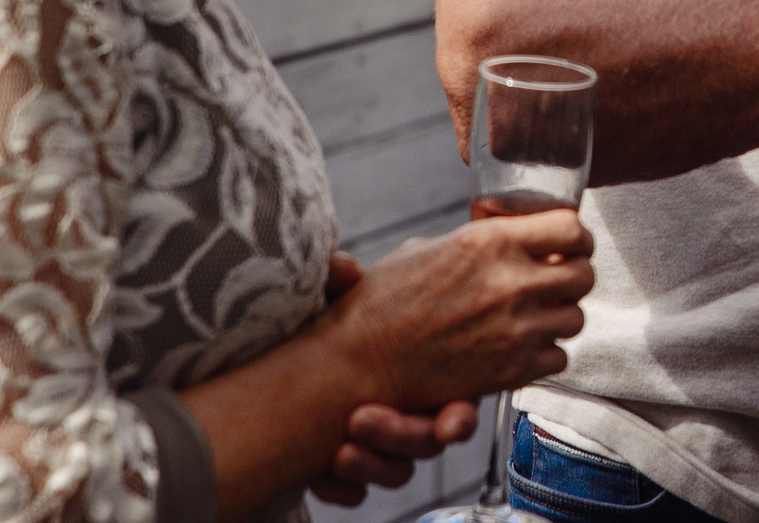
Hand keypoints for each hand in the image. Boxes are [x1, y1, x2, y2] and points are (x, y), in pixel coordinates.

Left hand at [308, 252, 477, 507]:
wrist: (300, 360)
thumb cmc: (346, 325)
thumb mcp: (352, 297)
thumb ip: (348, 283)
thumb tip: (341, 266)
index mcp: (428, 378)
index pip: (457, 405)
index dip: (457, 418)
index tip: (448, 421)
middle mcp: (413, 414)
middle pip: (425, 441)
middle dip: (400, 436)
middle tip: (362, 419)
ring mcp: (384, 443)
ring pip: (393, 471)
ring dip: (371, 466)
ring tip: (340, 453)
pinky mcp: (350, 467)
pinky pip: (354, 492)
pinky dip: (340, 489)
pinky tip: (320, 479)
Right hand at [325, 210, 593, 413]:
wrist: (358, 362)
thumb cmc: (383, 301)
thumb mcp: (428, 248)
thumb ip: (479, 240)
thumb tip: (508, 233)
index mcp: (489, 241)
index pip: (570, 228)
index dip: (574, 237)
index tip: (567, 245)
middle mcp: (510, 282)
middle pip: (584, 273)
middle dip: (573, 276)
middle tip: (555, 282)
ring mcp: (514, 329)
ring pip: (576, 317)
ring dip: (561, 316)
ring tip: (536, 316)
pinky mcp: (511, 371)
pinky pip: (559, 358)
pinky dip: (547, 354)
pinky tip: (522, 347)